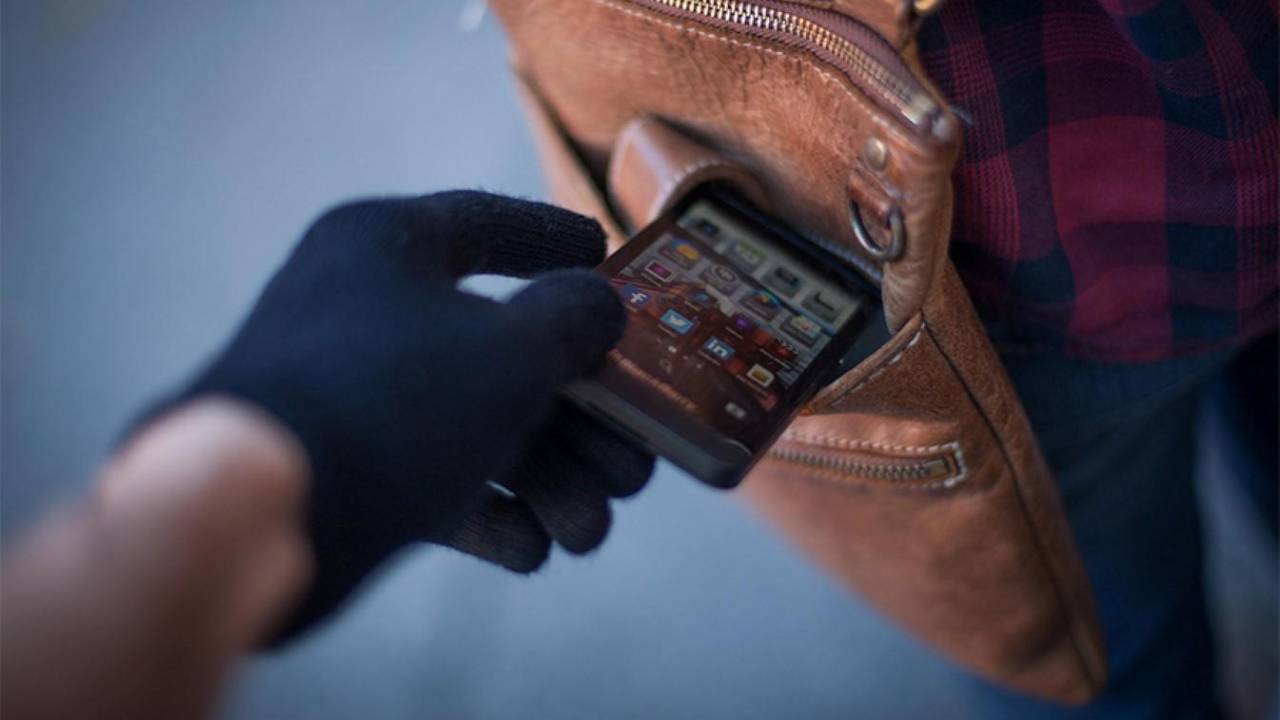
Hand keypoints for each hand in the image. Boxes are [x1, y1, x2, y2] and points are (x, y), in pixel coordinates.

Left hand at [139, 191, 653, 639]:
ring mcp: (355, 396)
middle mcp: (368, 313)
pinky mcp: (346, 473)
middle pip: (502, 351)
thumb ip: (572, 320)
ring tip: (590, 530)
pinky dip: (487, 516)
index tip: (601, 250)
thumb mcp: (510, 349)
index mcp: (388, 248)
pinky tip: (534, 547)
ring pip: (476, 428)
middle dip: (581, 418)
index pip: (482, 223)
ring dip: (548, 482)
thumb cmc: (393, 399)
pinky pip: (434, 482)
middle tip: (635, 462)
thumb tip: (598, 304)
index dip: (548, 235)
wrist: (259, 512)